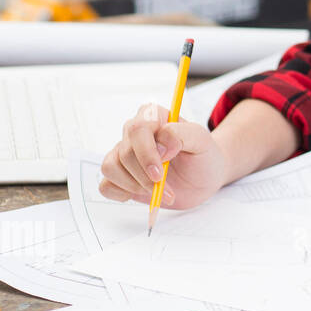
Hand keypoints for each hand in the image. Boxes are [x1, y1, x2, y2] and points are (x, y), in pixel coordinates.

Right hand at [98, 102, 228, 210]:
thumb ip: (181, 134)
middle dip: (145, 177)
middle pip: (124, 153)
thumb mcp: (202, 140)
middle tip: (166, 189)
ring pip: (110, 168)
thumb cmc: (203, 155)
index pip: (137, 129)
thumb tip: (160, 145)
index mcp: (153, 116)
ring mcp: (124, 154)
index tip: (160, 173)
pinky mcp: (120, 175)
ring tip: (158, 191)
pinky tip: (142, 193)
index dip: (146, 154)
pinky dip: (122, 194)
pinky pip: (106, 185)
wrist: (204, 176)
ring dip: (135, 186)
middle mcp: (134, 133)